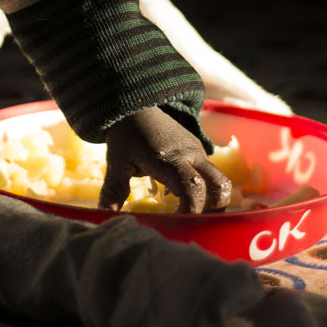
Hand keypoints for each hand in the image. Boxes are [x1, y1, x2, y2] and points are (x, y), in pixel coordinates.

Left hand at [99, 107, 231, 213]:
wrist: (134, 104)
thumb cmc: (125, 135)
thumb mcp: (117, 161)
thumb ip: (114, 189)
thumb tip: (106, 214)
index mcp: (169, 159)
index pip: (193, 189)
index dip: (191, 211)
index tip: (176, 223)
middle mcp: (190, 154)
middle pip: (220, 186)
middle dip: (214, 209)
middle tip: (195, 221)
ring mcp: (197, 150)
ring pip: (220, 179)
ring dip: (213, 199)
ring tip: (192, 212)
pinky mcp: (197, 148)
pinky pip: (210, 171)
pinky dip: (206, 188)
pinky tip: (185, 196)